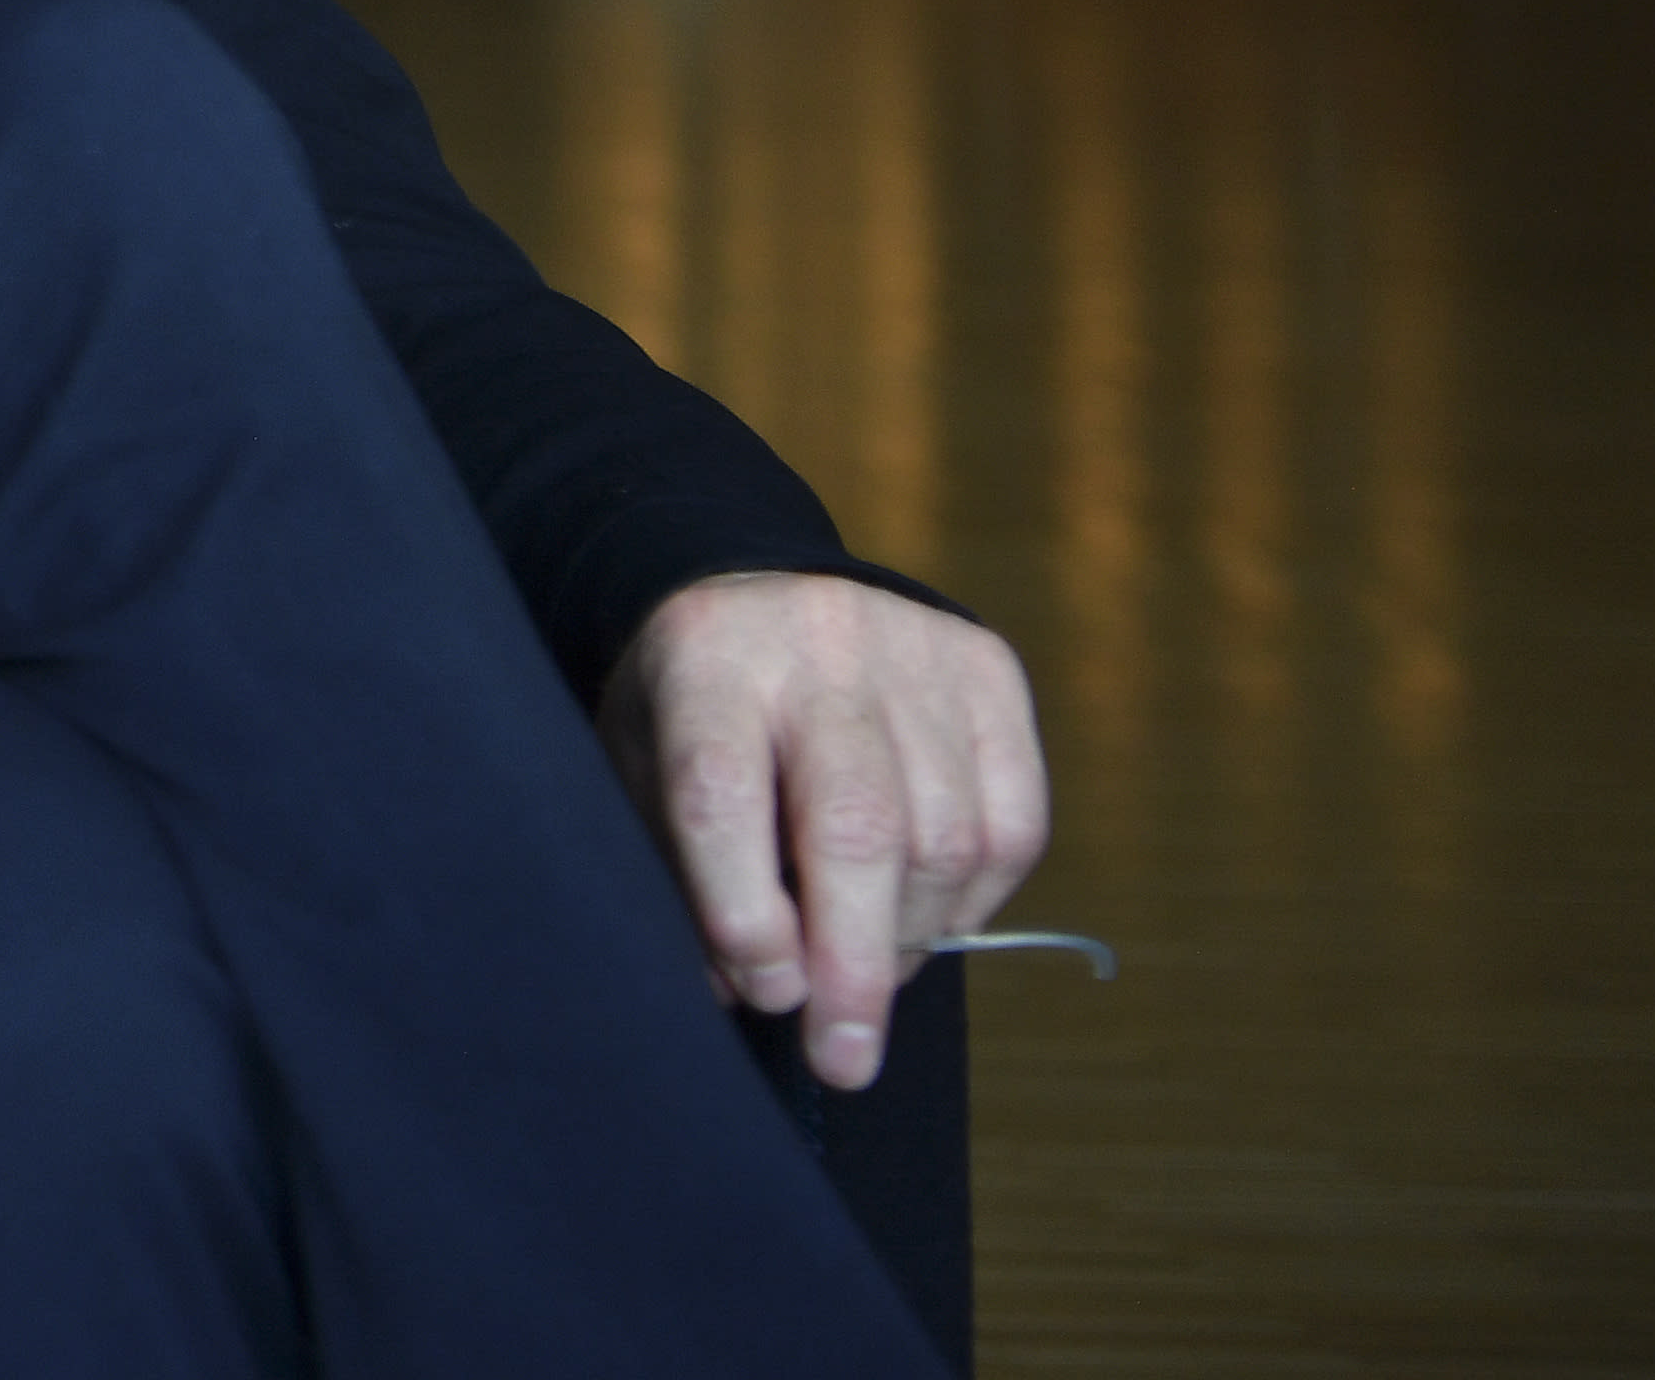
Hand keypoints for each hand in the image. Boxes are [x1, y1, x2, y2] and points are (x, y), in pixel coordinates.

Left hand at [601, 571, 1049, 1091]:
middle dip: (853, 963)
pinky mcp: (991, 673)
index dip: (743, 912)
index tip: (765, 992)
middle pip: (856, 824)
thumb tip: (751, 992)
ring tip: (865, 973)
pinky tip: (925, 917)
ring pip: (945, 839)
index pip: (721, 793)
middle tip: (843, 1060)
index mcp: (703, 659)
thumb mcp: (641, 771)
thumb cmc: (690, 710)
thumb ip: (681, 876)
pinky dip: (975, 901)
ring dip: (909, 939)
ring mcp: (915, 650)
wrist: (762, 594)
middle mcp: (816, 641)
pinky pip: (1012, 826)